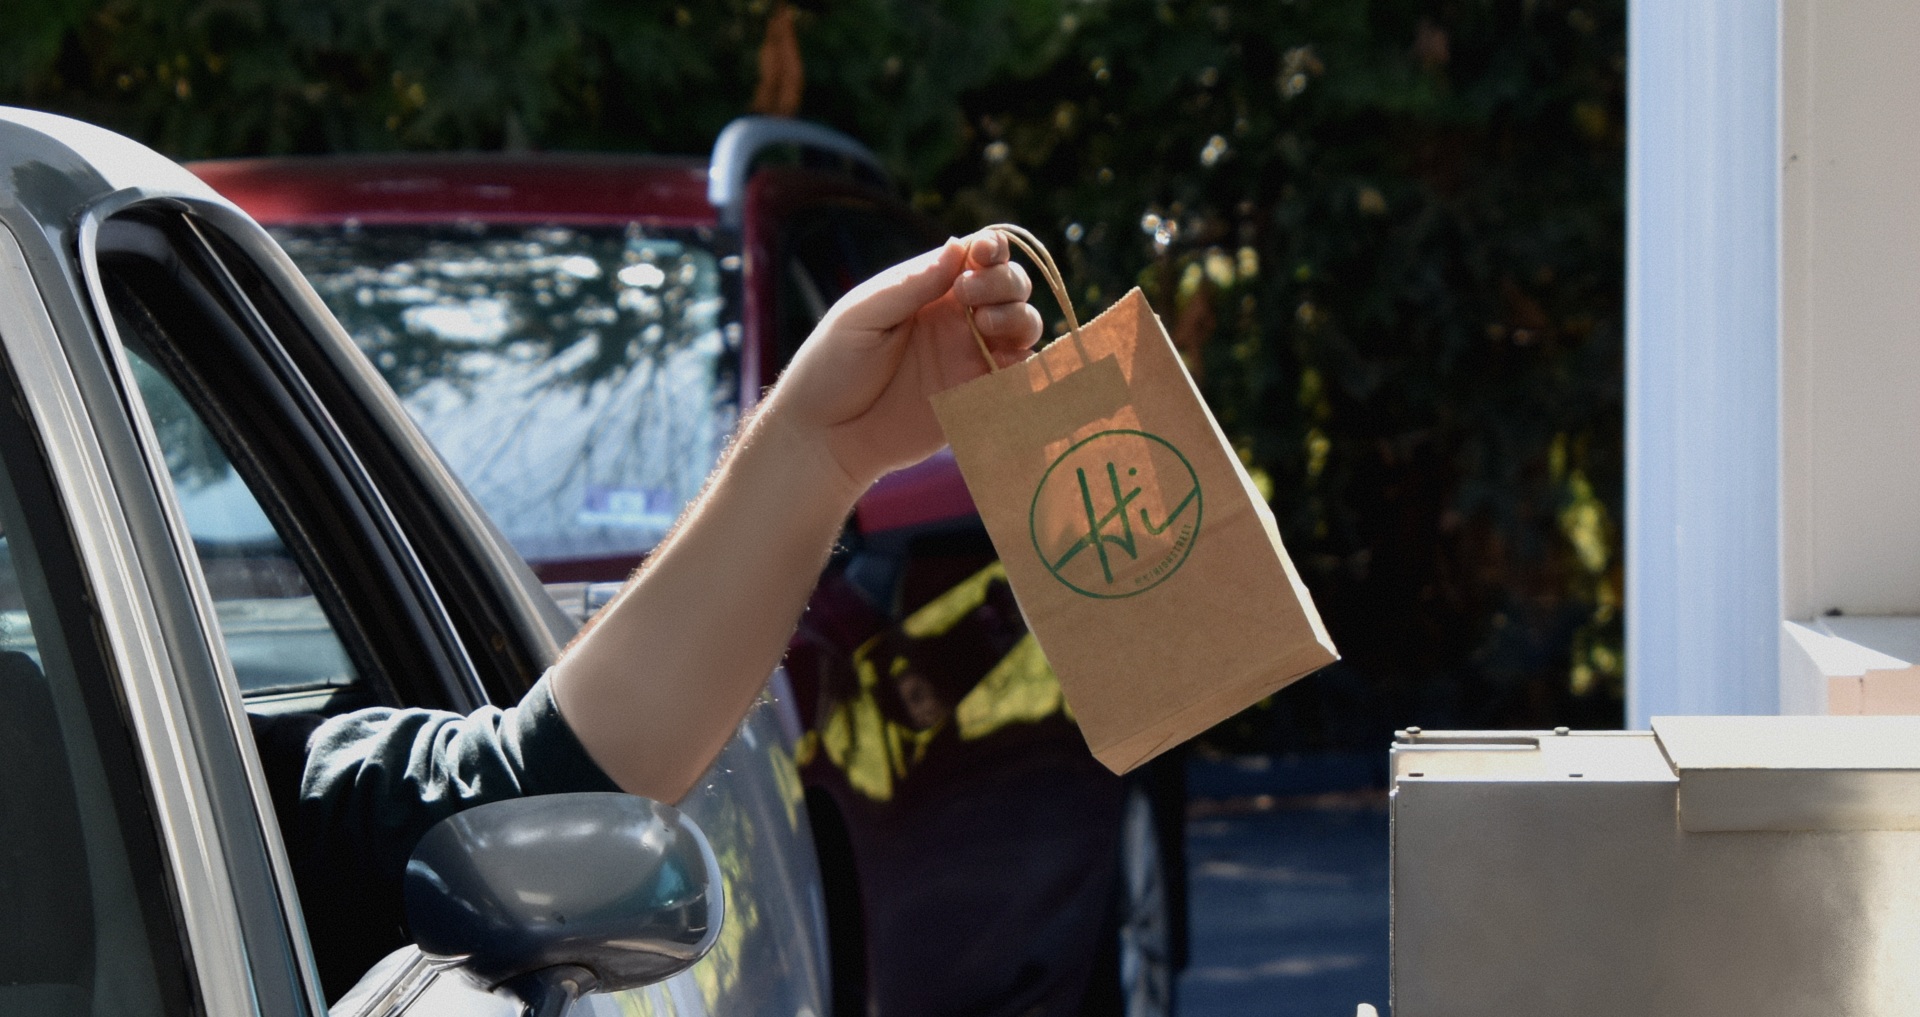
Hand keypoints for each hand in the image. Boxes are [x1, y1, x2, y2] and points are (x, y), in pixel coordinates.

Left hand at [763, 229, 1043, 490]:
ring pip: (1023, 325)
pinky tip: (1004, 358)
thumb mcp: (863, 315)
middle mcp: (957, 319)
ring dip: (1019, 316)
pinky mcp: (977, 397)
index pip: (978, 257)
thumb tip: (959, 246)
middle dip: (1005, 280)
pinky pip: (1019, 375)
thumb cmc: (832, 367)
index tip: (985, 252)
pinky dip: (1026, 362)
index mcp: (929, 290)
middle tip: (969, 296)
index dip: (993, 248)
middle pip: (1010, 285)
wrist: (824, 435)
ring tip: (986, 322)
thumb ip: (912, 285)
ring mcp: (970, 357)